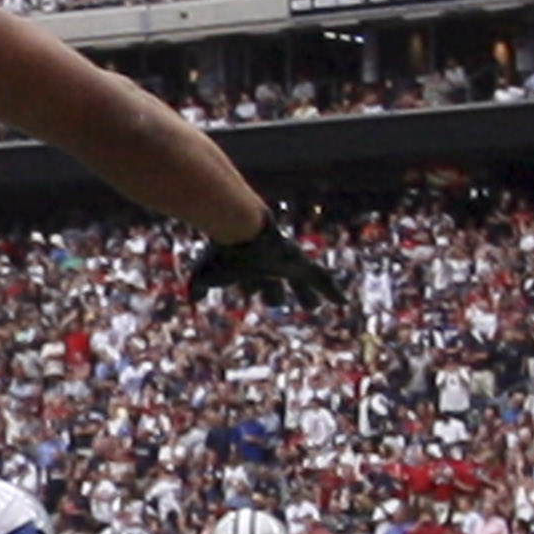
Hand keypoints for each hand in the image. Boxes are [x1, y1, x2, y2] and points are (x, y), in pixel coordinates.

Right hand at [187, 220, 341, 307]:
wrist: (240, 227)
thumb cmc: (222, 252)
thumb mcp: (206, 274)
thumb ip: (197, 287)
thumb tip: (190, 300)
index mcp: (249, 268)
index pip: (252, 284)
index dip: (251, 292)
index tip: (251, 298)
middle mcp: (270, 265)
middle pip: (277, 281)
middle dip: (279, 293)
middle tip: (281, 303)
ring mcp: (288, 264)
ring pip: (302, 282)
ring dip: (309, 295)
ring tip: (316, 306)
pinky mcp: (302, 263)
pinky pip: (322, 280)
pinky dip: (333, 291)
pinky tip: (343, 302)